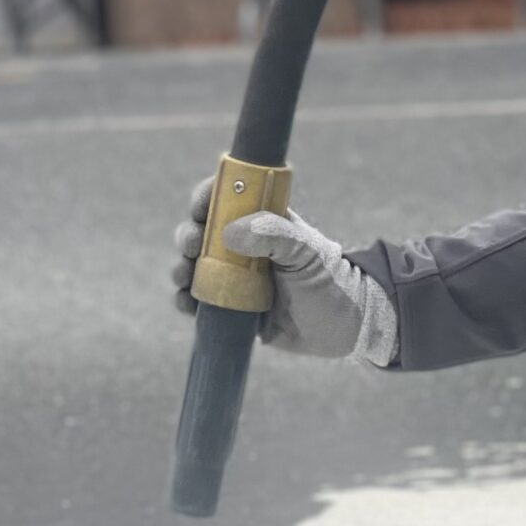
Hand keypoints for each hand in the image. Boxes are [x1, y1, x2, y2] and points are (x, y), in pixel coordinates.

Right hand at [170, 176, 397, 365]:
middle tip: (193, 246)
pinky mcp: (231, 308)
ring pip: (194, 266)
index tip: (199, 207)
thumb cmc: (330, 281)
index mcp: (262, 221)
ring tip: (184, 276)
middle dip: (188, 236)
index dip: (205, 197)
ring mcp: (234, 277)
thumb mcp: (307, 252)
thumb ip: (275, 235)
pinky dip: (186, 301)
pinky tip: (187, 303)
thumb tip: (230, 231)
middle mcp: (243, 246)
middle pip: (201, 232)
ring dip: (181, 268)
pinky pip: (198, 301)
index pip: (225, 198)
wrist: (344, 328)